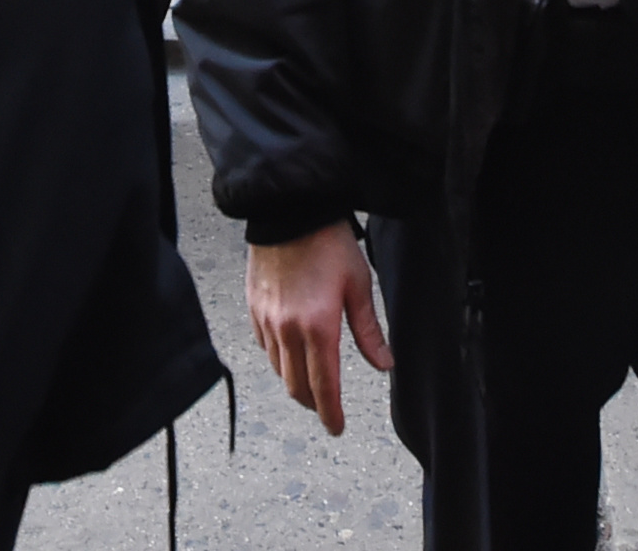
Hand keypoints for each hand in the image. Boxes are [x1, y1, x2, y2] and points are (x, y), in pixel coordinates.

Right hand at [247, 221, 390, 435]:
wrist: (289, 210)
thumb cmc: (329, 242)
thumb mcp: (358, 285)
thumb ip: (369, 330)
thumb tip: (385, 364)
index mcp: (319, 327)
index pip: (324, 387)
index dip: (331, 413)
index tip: (338, 428)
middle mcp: (288, 330)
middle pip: (296, 386)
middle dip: (313, 404)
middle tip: (327, 409)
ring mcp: (266, 320)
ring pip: (278, 369)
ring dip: (295, 383)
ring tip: (310, 383)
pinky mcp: (253, 307)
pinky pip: (264, 346)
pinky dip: (278, 358)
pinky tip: (289, 352)